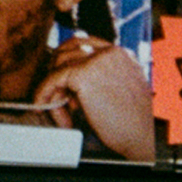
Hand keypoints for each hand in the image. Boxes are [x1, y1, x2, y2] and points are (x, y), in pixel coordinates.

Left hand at [33, 37, 154, 161]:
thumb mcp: (124, 91)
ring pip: (60, 64)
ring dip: (53, 86)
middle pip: (69, 48)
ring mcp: (97, 60)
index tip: (59, 72)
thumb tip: (73, 82)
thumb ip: (104, 80)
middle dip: (57, 68)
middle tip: (53, 90)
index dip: (69, 57)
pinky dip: (43, 92)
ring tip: (58, 108)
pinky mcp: (83, 74)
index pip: (86, 43)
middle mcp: (110, 52)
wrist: (140, 138)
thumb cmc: (133, 122)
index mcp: (122, 54)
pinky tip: (41, 104)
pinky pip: (53, 79)